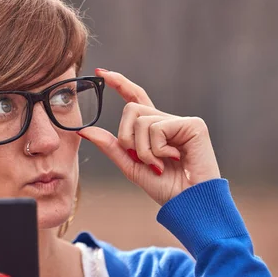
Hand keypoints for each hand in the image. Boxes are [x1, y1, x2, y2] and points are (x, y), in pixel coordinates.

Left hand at [78, 69, 220, 205]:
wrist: (190, 205)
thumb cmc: (167, 189)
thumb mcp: (132, 167)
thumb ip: (111, 147)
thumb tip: (84, 130)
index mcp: (155, 129)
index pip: (135, 97)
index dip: (119, 83)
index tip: (100, 72)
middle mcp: (168, 121)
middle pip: (131, 110)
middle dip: (127, 138)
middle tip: (143, 160)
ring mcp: (181, 121)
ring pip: (141, 120)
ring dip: (143, 149)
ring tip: (160, 164)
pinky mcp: (193, 124)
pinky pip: (157, 127)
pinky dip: (157, 149)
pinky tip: (174, 158)